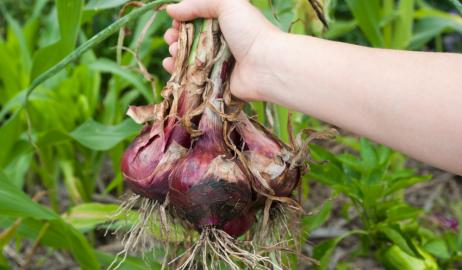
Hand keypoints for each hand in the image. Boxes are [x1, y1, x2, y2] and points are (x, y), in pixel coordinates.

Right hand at [163, 0, 279, 100]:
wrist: (266, 65)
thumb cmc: (249, 31)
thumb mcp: (227, 4)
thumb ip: (198, 3)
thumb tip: (171, 9)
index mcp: (225, 23)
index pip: (197, 20)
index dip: (183, 21)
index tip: (175, 22)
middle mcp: (222, 43)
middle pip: (191, 40)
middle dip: (176, 37)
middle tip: (172, 39)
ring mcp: (218, 64)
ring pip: (188, 59)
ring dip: (175, 53)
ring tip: (173, 51)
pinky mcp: (215, 82)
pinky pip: (192, 77)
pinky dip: (178, 71)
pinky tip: (169, 65)